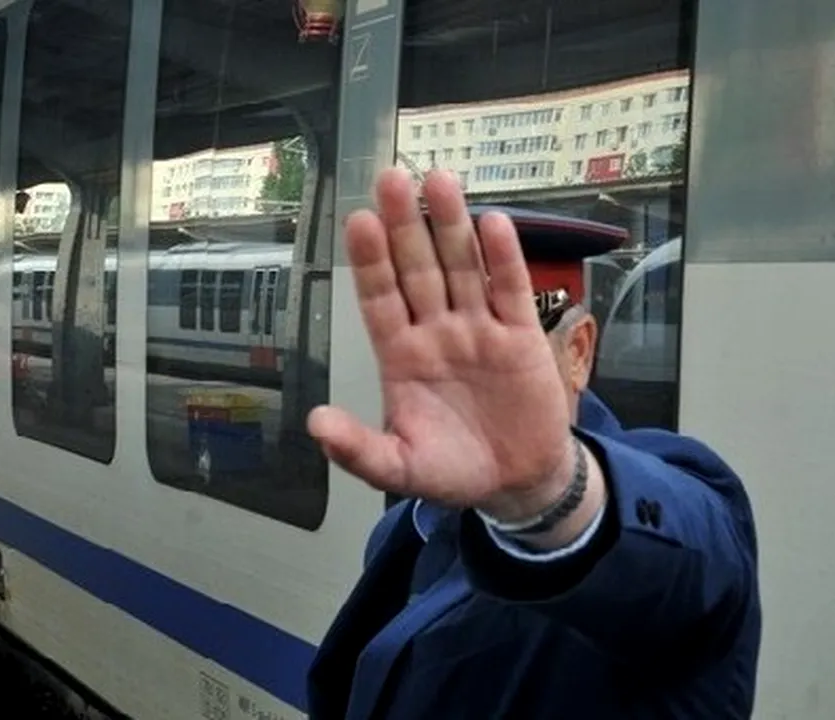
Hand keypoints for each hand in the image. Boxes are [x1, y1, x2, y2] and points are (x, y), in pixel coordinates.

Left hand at [307, 168, 573, 520]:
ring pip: (462, 268)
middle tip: (392, 178)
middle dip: (406, 225)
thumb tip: (314, 423)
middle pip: (418, 269)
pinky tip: (493, 222)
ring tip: (440, 180)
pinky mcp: (520, 336)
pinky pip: (510, 290)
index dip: (370, 261)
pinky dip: (503, 259)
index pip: (379, 298)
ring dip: (451, 226)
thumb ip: (357, 448)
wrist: (517, 483)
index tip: (359, 221)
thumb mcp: (398, 468)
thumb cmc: (452, 470)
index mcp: (401, 355)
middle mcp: (436, 331)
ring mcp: (478, 328)